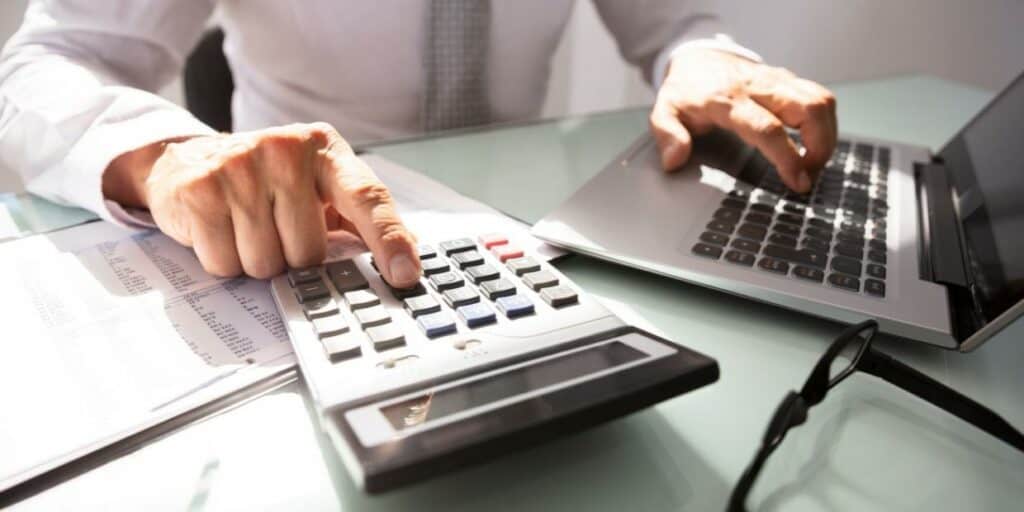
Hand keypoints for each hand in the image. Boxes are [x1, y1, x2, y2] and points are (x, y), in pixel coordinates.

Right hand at [102, 122, 421, 285]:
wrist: (189, 159)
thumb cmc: (267, 182)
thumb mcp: (318, 186)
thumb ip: (360, 218)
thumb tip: (408, 258)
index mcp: (325, 150)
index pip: (367, 197)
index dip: (389, 239)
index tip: (406, 274)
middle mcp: (284, 150)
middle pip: (308, 251)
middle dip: (293, 256)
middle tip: (276, 229)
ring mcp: (239, 166)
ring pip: (266, 263)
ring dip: (257, 261)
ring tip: (246, 227)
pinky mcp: (200, 189)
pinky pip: (225, 262)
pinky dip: (224, 260)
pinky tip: (220, 229)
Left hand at [650, 48, 836, 192]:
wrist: (698, 57)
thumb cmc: (685, 90)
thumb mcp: (664, 111)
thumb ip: (668, 135)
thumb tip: (674, 160)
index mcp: (728, 100)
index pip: (767, 128)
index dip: (787, 157)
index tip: (797, 181)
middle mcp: (759, 87)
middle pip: (808, 108)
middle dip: (820, 147)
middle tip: (807, 176)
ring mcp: (778, 81)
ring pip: (821, 100)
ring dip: (827, 136)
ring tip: (812, 164)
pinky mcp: (789, 80)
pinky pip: (820, 97)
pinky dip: (825, 124)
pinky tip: (813, 145)